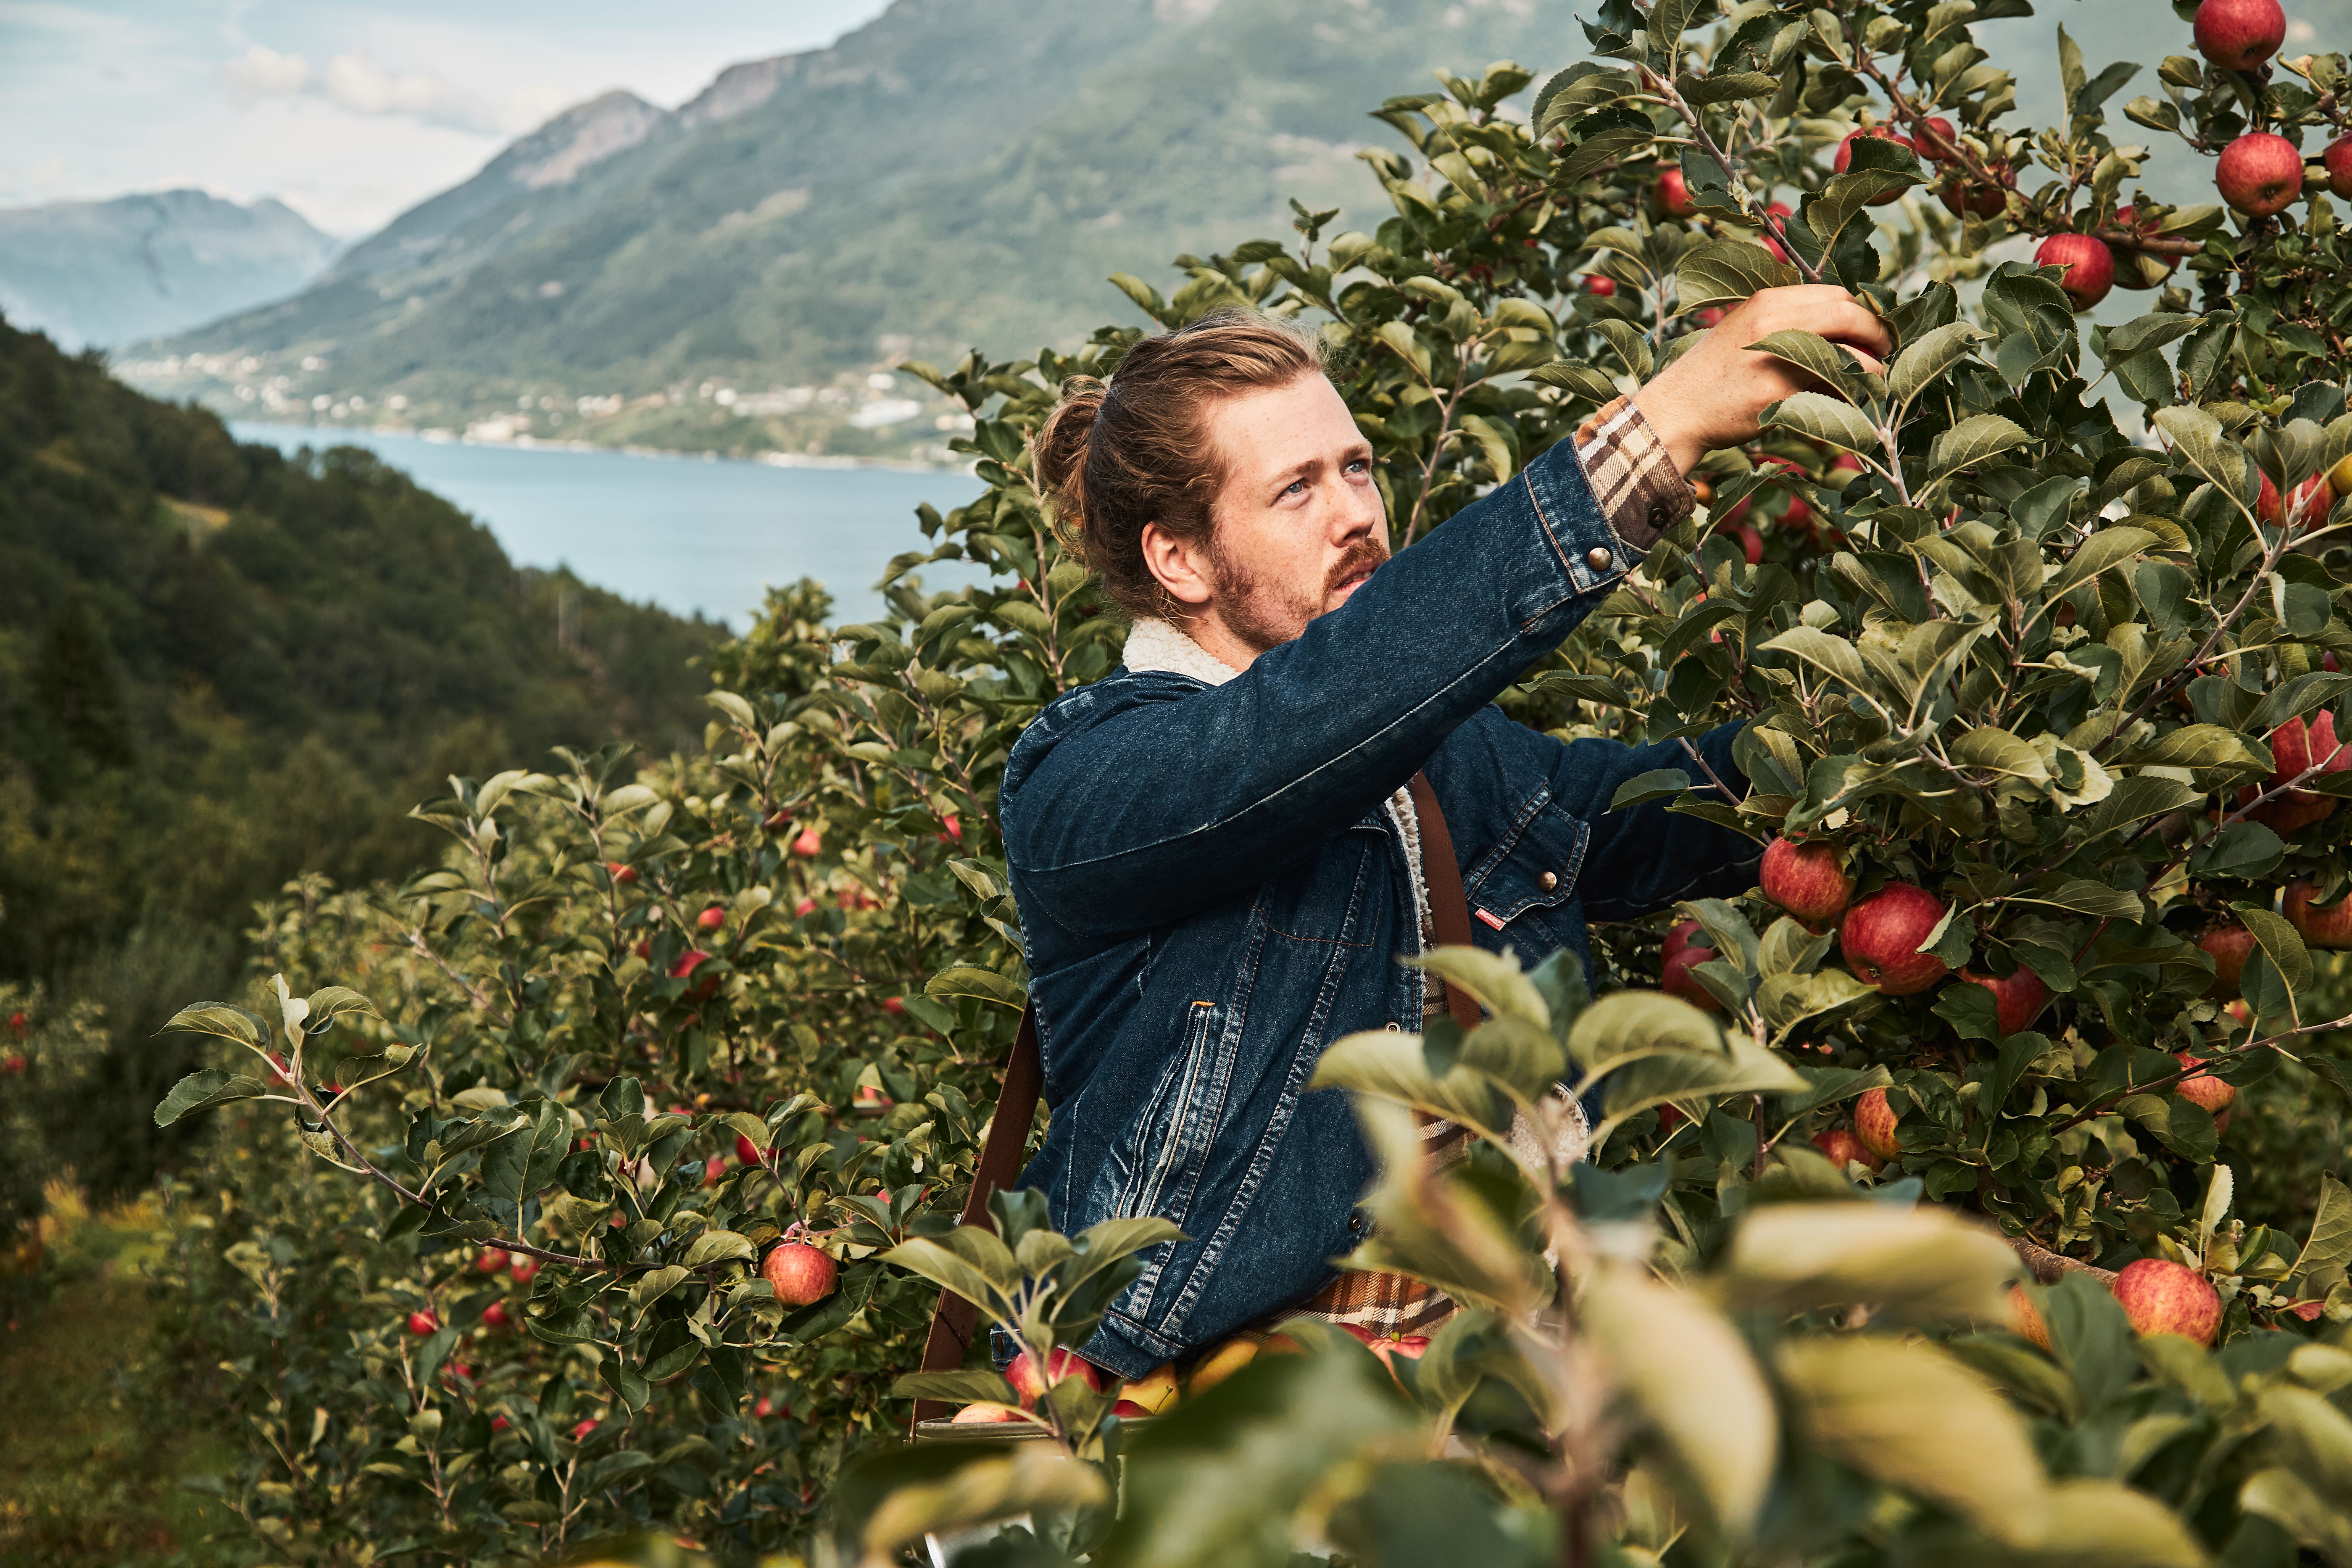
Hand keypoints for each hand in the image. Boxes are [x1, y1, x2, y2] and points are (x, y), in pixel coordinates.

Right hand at [1628, 286, 1892, 473]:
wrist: (1674, 412)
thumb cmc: (1713, 376)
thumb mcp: (1747, 333)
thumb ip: (1789, 324)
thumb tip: (1846, 332)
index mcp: (1767, 301)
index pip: (1835, 294)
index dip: (1863, 312)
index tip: (1872, 331)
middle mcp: (1773, 321)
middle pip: (1849, 314)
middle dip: (1877, 333)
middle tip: (1885, 352)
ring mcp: (1776, 356)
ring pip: (1849, 353)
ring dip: (1871, 368)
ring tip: (1874, 382)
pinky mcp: (1777, 393)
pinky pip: (1832, 391)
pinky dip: (1850, 398)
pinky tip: (1850, 406)